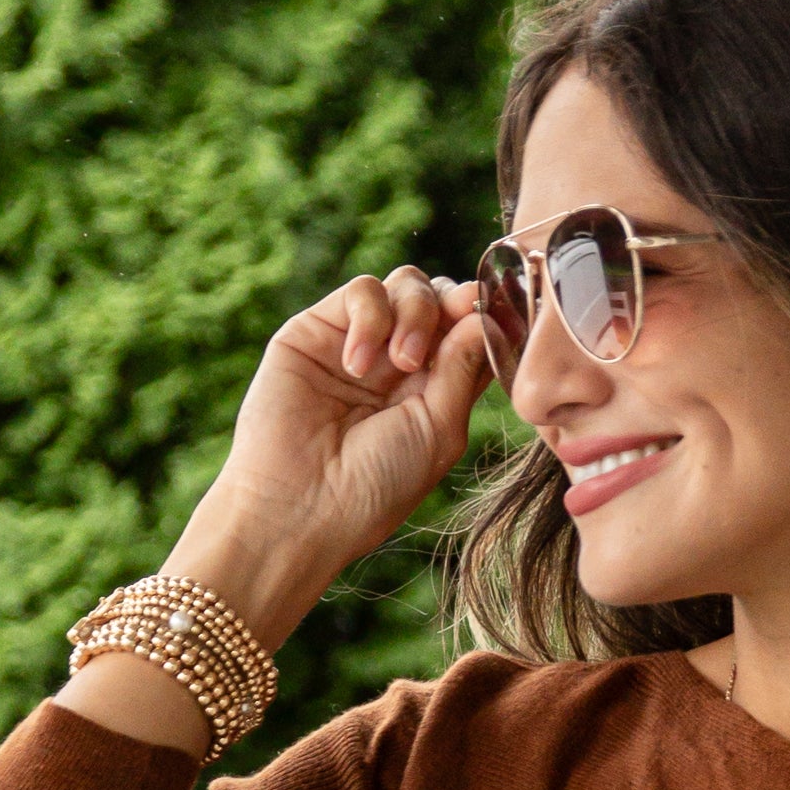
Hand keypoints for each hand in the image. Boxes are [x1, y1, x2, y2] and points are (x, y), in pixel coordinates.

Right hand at [208, 260, 499, 610]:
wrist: (300, 505)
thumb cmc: (375, 485)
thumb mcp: (438, 429)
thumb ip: (464, 367)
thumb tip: (485, 310)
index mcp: (435, 390)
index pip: (470, 332)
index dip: (484, 318)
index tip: (489, 317)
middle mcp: (399, 364)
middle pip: (442, 298)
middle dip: (452, 308)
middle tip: (444, 337)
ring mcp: (361, 342)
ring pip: (407, 284)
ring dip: (415, 314)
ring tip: (400, 363)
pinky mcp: (319, 329)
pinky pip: (363, 291)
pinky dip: (371, 318)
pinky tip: (357, 364)